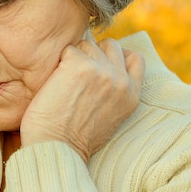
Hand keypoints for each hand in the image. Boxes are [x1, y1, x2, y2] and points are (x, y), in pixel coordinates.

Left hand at [20, 38, 144, 161]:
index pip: (135, 58)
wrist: (56, 146)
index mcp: (132, 95)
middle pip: (111, 45)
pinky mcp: (78, 65)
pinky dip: (59, 61)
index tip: (100, 63)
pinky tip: (55, 81)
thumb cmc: (74, 137)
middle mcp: (120, 80)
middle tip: (77, 71)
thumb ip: (115, 93)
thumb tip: (106, 70)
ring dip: (74, 57)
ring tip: (64, 81)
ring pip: (87, 44)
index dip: (117, 55)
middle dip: (93, 52)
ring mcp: (101, 70)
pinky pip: (68, 50)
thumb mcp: (110, 117)